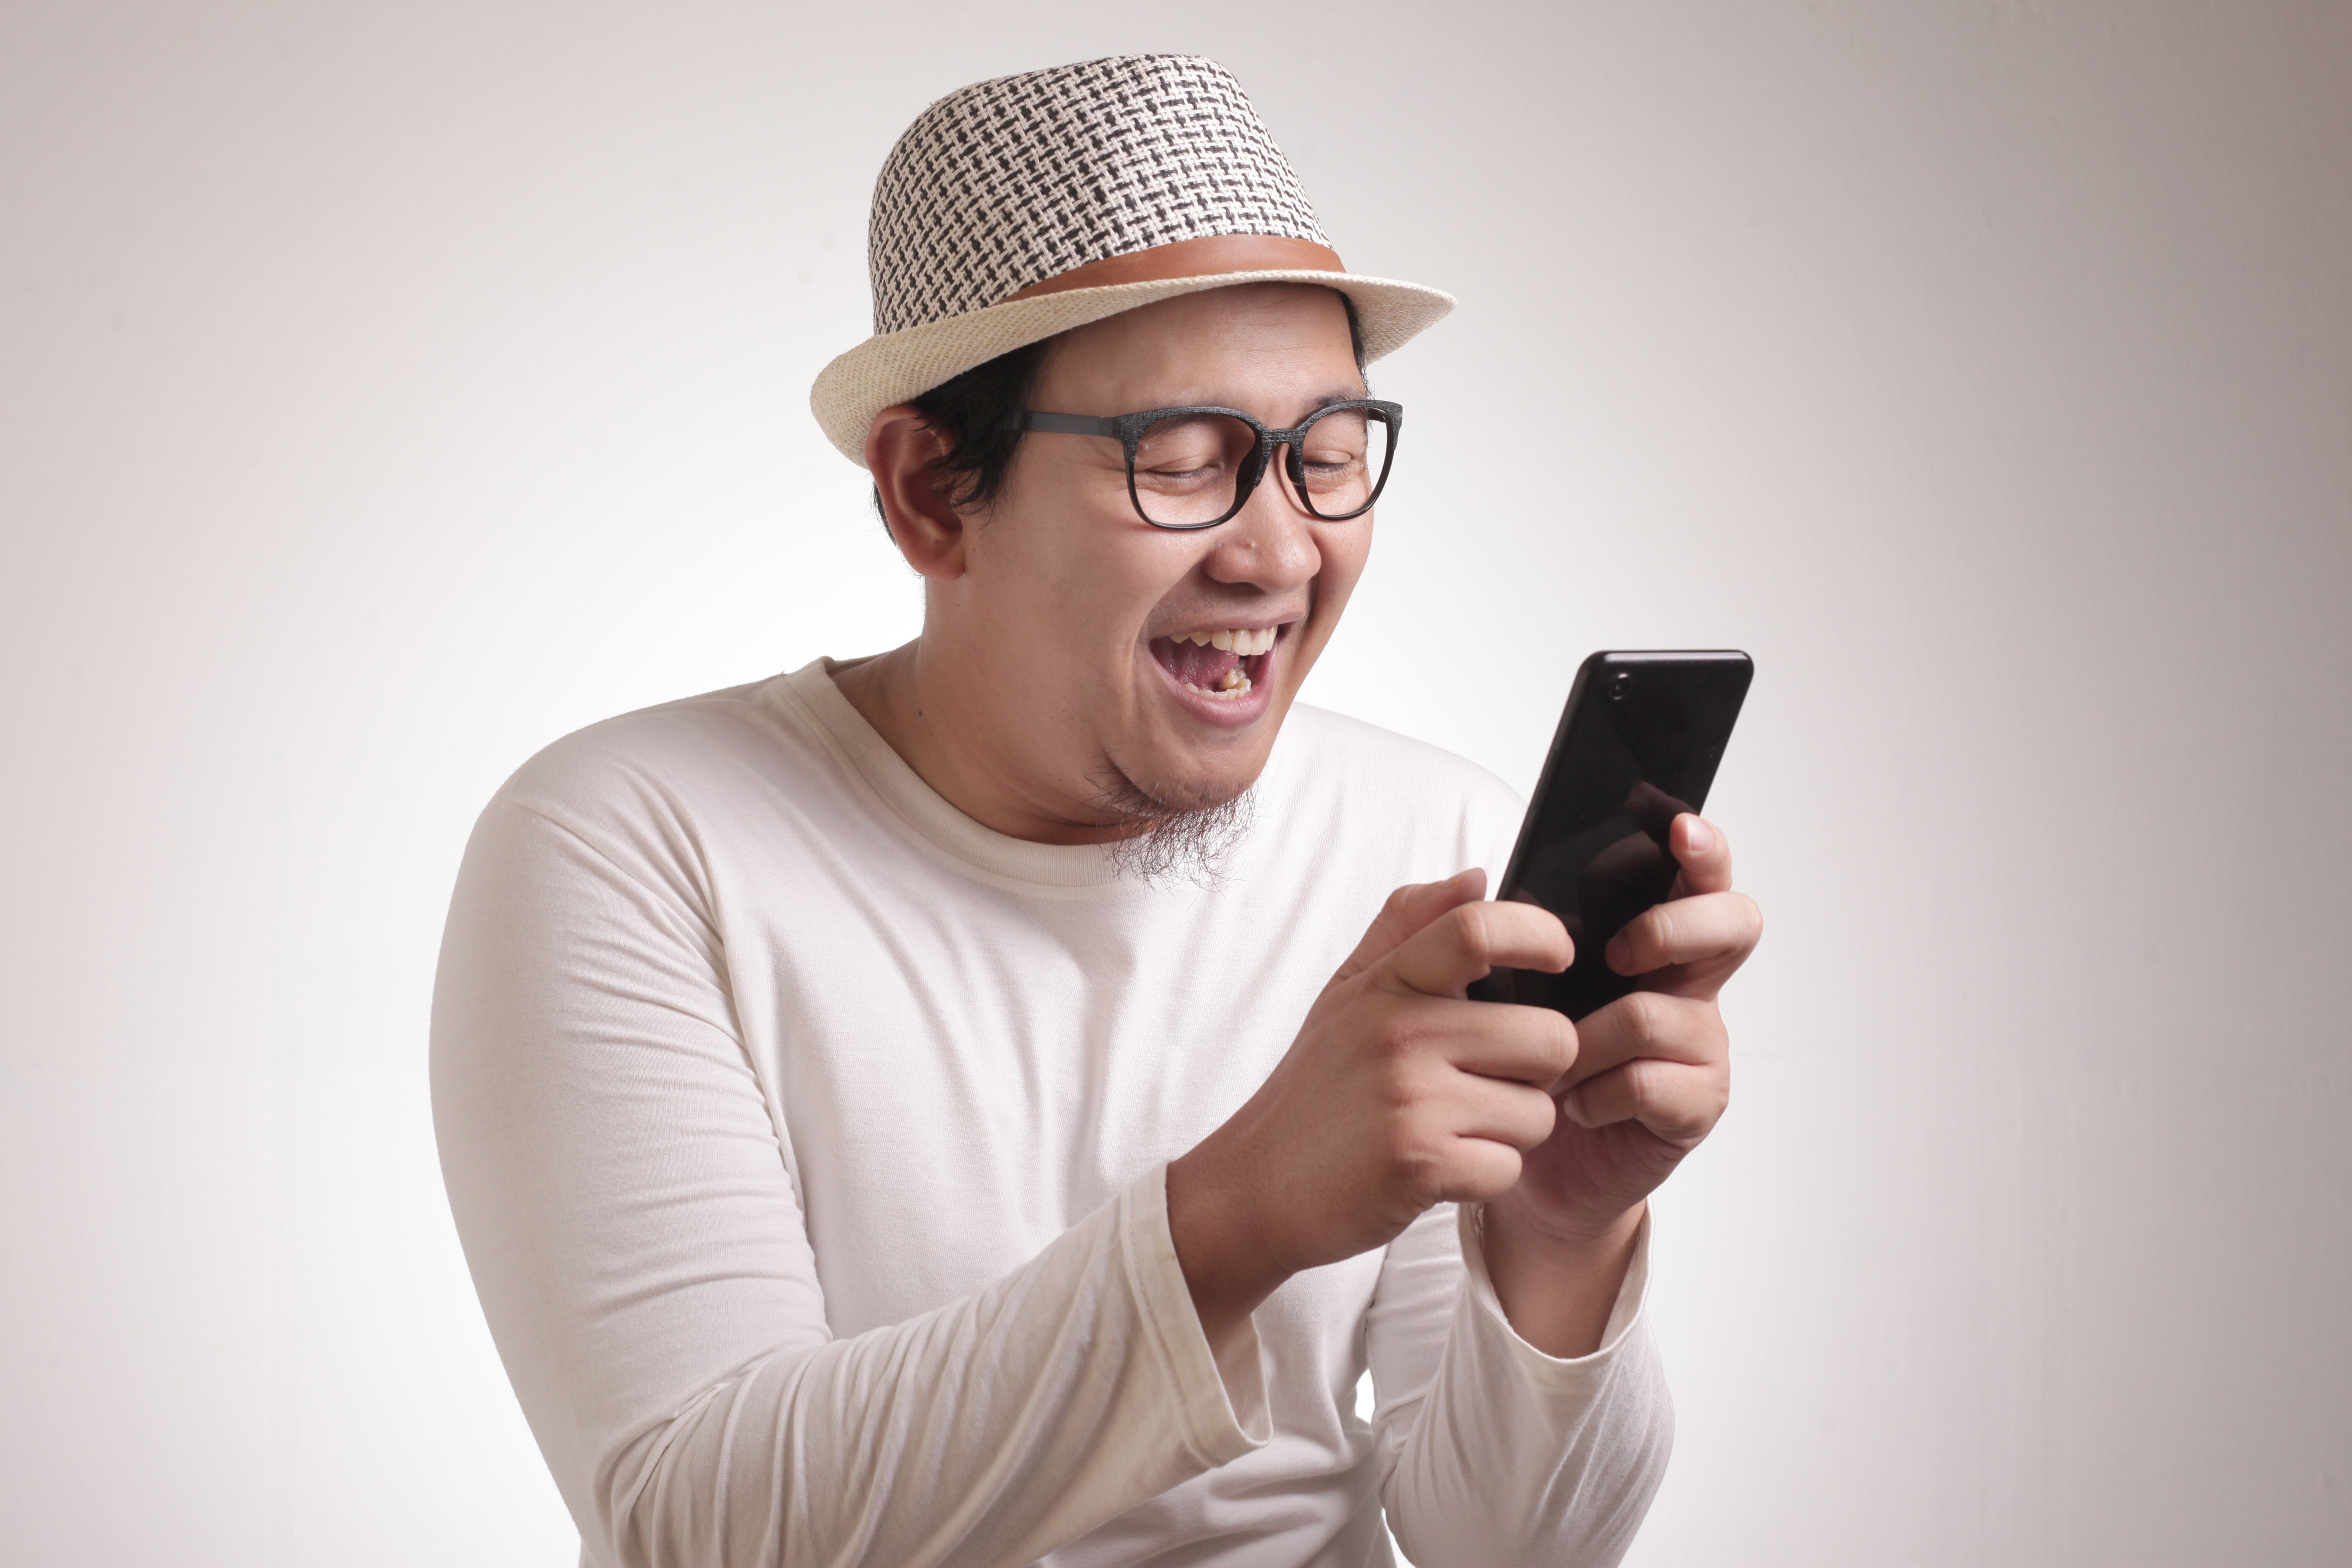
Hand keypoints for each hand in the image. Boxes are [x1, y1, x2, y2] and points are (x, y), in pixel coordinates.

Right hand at [1166, 869, 1576, 1344]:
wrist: (1255, 1188)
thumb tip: (1478, 877)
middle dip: (1541, 1072)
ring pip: (1538, 1112)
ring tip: (1457, 1129)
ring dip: (1512, 1132)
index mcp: (1387, 984)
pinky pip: (1510, 1168)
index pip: (1478, 928)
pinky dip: (1485, 1176)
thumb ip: (1408, 925)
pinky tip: (1442, 1169)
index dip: (1541, 935)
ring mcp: (1412, 1100)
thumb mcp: (1347, 993)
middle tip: (1495, 1084)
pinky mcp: (1421, 1165)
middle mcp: (1402, 1034)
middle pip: (1549, 1038)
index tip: (1560, 957)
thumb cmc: (1314, 1090)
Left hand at [1496, 812, 1759, 1247]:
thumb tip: (1475, 876)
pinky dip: (1599, 1094)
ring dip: (1589, 1039)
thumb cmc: (1514, 1061)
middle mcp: (1688, 984)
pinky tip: (1574, 1106)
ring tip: (1552, 1067)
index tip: (1679, 830)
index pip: (1698, 877)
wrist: (1525, 1162)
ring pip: (1659, 1014)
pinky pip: (1653, 1084)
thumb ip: (1472, 927)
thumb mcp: (1483, 988)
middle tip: (1615, 953)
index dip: (1703, 850)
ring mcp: (1699, 1046)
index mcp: (1651, 938)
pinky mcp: (1694, 1106)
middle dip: (1673, 927)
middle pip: (1733, 926)